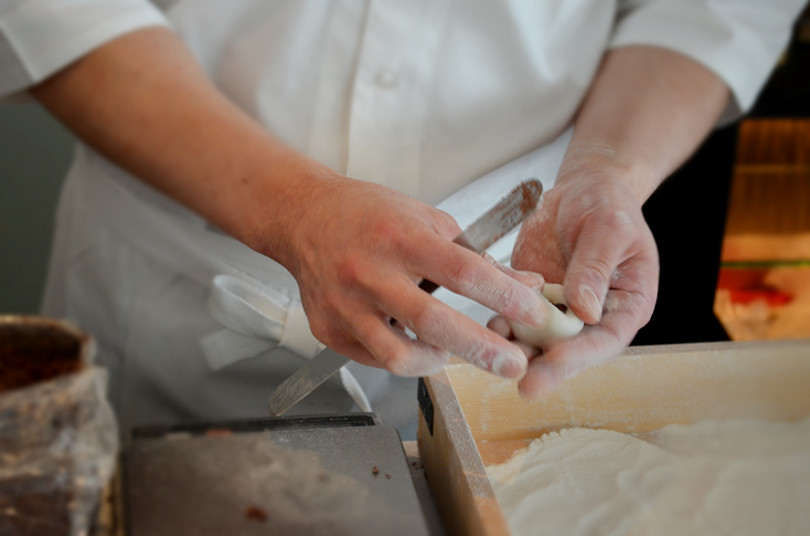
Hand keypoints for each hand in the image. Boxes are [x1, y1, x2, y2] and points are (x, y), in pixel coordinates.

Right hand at [271, 172, 551, 377]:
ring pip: (398, 356)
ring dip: (437, 363)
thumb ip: (475, 255)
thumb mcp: (426, 220)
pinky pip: (374, 359)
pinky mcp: (329, 330)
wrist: (304, 218)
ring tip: (454, 356)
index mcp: (400, 238)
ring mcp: (345, 306)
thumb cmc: (369, 216)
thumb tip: (527, 284)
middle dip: (481, 349)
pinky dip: (404, 359)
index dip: (504, 296)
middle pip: (432, 323)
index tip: (535, 314)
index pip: (462, 271)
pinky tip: (416, 346)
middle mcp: (369, 273)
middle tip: (513, 365)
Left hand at [497, 162, 658, 396]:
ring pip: (538, 340)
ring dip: (517, 349)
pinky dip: (500, 320)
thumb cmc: (608, 205)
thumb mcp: (610, 230)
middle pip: (570, 351)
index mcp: (626, 305)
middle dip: (546, 367)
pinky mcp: (533, 298)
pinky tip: (485, 321)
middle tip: (523, 384)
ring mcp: (560, 309)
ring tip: (495, 354)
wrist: (584, 188)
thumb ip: (596, 268)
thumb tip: (586, 310)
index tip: (555, 363)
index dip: (581, 356)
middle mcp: (593, 317)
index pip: (606, 340)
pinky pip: (515, 315)